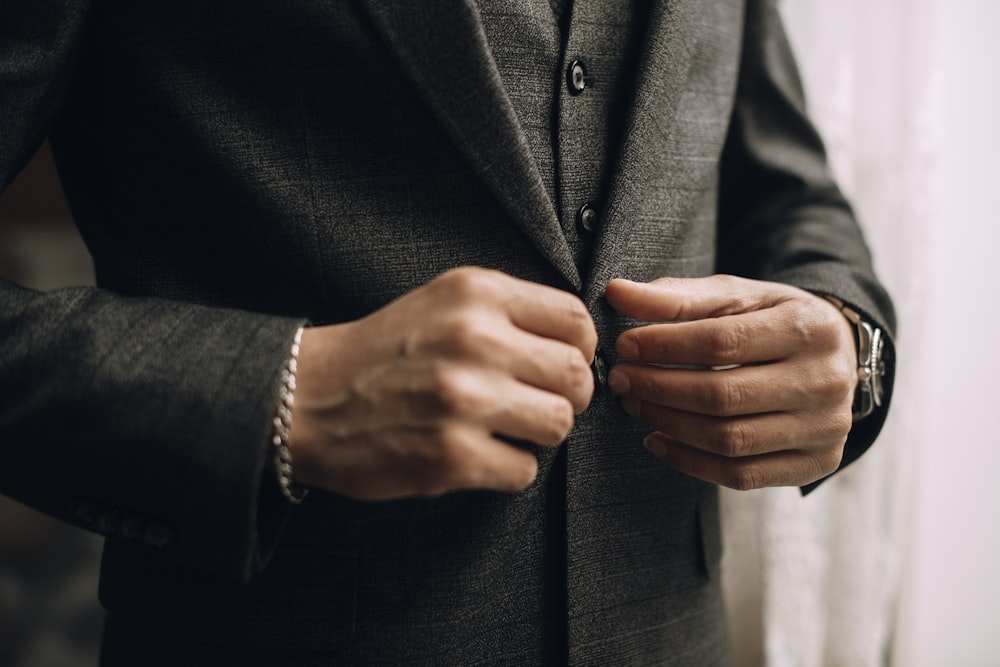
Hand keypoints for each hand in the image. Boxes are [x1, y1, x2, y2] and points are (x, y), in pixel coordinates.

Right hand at [288, 267, 596, 499]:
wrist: (307, 398)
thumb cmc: (382, 353)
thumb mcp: (443, 301)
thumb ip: (507, 312)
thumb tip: (577, 345)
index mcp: (476, 294)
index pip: (576, 321)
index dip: (578, 350)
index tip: (559, 365)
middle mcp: (474, 339)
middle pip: (576, 377)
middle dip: (566, 397)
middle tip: (537, 404)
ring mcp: (464, 399)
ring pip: (559, 424)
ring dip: (539, 434)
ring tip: (505, 429)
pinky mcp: (452, 455)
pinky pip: (524, 469)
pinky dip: (508, 468)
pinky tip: (477, 454)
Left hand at [605, 275, 855, 488]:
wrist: (837, 358)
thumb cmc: (775, 321)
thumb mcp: (736, 297)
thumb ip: (677, 297)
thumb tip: (617, 292)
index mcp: (809, 328)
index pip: (722, 342)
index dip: (665, 346)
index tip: (625, 346)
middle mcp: (825, 381)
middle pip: (724, 396)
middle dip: (659, 388)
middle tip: (622, 379)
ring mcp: (825, 429)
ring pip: (730, 440)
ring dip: (669, 424)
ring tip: (635, 405)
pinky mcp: (816, 464)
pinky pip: (742, 475)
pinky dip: (690, 462)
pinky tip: (658, 439)